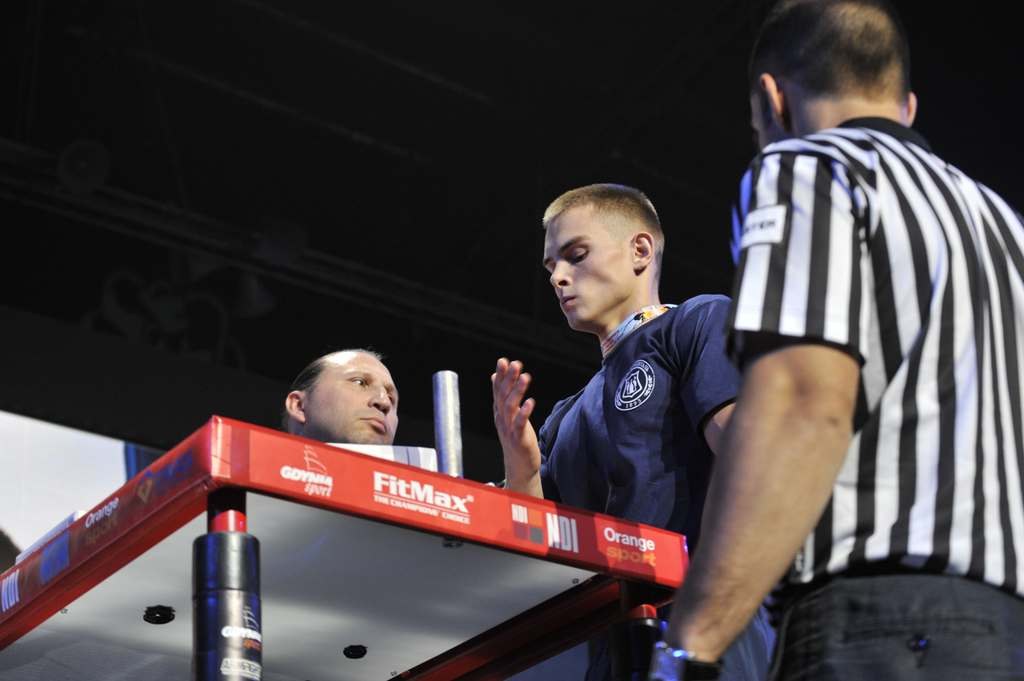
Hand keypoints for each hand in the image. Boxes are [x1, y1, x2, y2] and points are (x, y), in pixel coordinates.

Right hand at [491, 358, 541, 496]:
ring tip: (525, 377)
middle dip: (508, 379)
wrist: (519, 467)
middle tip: (515, 363)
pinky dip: (524, 413)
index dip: (501, 375)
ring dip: (517, 391)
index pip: (498, 390)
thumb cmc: (515, 439)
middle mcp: (502, 419)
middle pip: (503, 395)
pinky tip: (530, 401)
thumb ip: (502, 395)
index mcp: (499, 412)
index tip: (503, 360)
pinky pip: (519, 424)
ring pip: (510, 407)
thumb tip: (494, 375)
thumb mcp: (507, 415)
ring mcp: (509, 429)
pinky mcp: (519, 439)